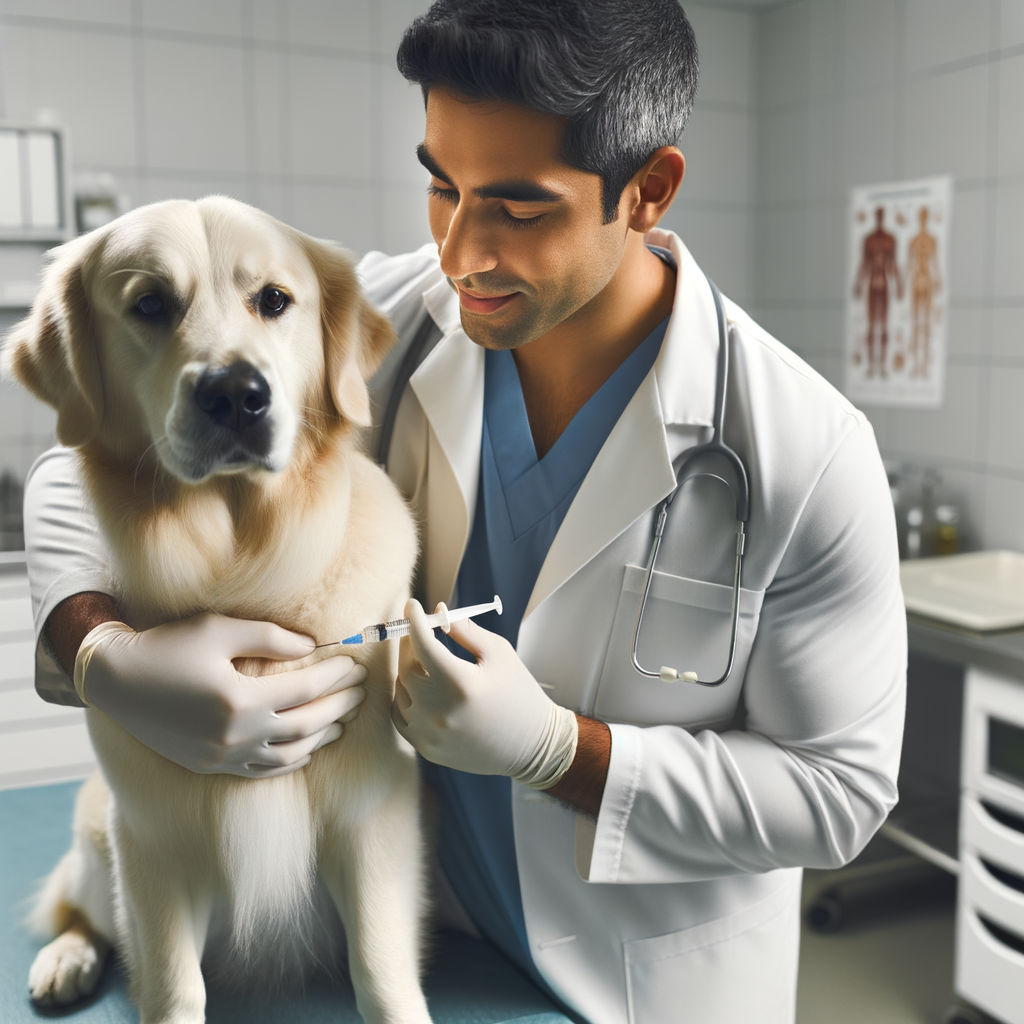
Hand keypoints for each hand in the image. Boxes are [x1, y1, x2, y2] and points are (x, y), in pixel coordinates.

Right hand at [75, 614, 365, 776]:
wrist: (115, 681)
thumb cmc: (167, 646)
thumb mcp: (218, 629)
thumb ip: (269, 637)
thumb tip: (311, 646)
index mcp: (237, 699)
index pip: (304, 690)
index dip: (335, 676)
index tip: (354, 663)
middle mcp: (233, 734)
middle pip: (305, 724)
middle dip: (338, 705)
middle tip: (361, 690)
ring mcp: (222, 755)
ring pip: (289, 753)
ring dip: (322, 736)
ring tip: (343, 719)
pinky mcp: (210, 765)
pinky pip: (262, 769)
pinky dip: (292, 759)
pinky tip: (307, 746)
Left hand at [393, 599, 576, 788]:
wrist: (532, 745)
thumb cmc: (518, 693)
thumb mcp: (499, 653)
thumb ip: (465, 630)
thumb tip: (438, 612)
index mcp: (460, 683)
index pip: (422, 644)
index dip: (414, 621)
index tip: (411, 605)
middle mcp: (439, 711)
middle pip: (406, 668)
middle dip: (410, 645)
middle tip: (420, 633)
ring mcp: (430, 734)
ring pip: (401, 691)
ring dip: (409, 671)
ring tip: (427, 663)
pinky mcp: (427, 749)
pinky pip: (401, 716)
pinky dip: (405, 697)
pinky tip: (422, 688)